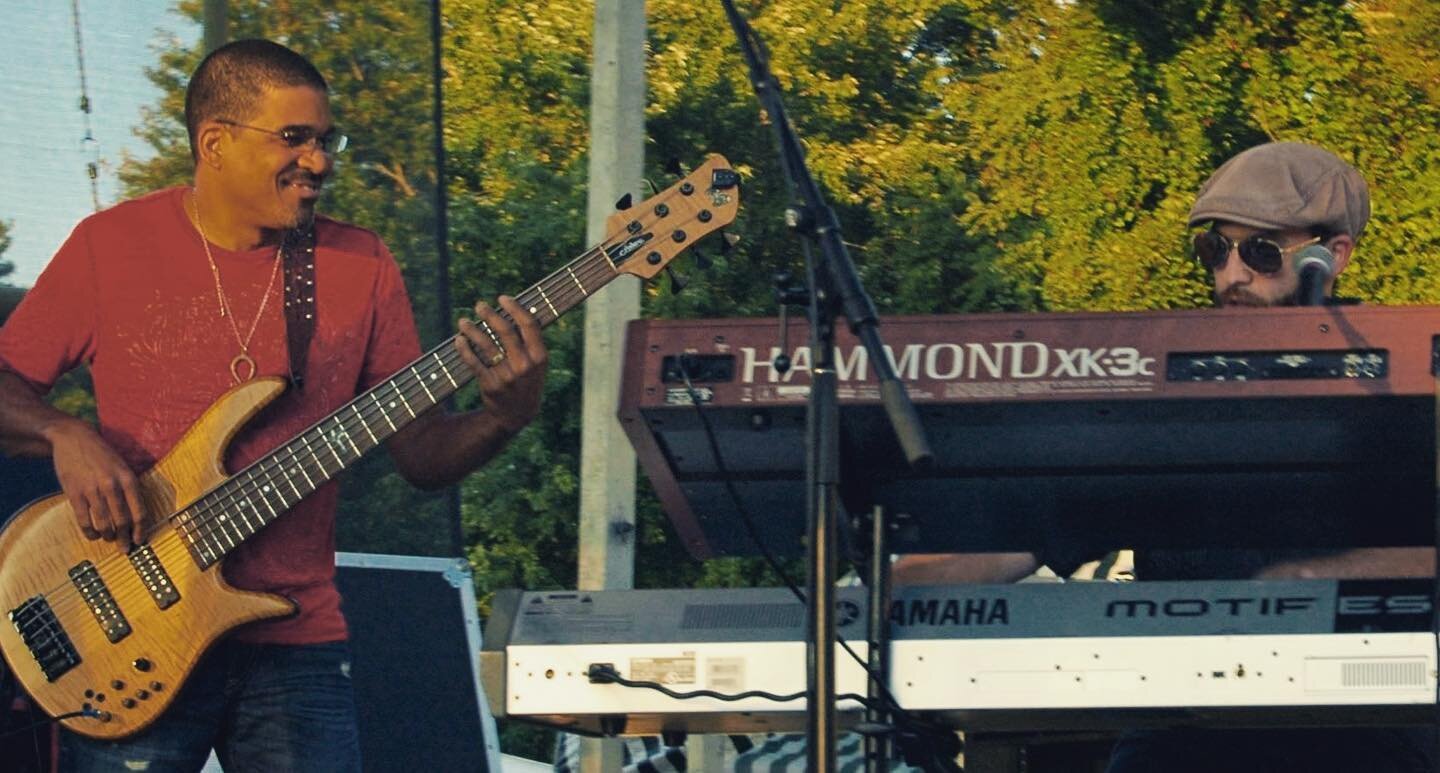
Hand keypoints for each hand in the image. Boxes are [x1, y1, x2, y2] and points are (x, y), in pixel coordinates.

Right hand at [44, 418, 144, 547]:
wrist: (73, 438)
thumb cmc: (102, 454)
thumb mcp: (123, 466)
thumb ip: (130, 487)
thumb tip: (137, 515)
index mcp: (129, 479)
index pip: (139, 512)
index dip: (141, 530)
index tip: (140, 541)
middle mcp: (112, 486)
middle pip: (123, 521)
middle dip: (125, 538)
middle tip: (125, 549)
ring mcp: (92, 490)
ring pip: (104, 523)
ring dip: (108, 536)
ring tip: (109, 539)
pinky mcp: (74, 493)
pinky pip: (84, 520)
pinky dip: (90, 532)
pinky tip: (93, 535)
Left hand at [454, 296, 547, 434]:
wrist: (517, 415)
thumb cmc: (526, 381)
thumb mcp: (537, 364)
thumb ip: (530, 341)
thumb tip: (515, 309)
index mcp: (540, 357)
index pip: (529, 325)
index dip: (515, 308)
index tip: (502, 298)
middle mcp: (525, 366)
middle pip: (505, 331)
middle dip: (490, 315)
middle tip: (479, 306)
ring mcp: (507, 376)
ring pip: (486, 345)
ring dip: (472, 330)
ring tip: (463, 321)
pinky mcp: (491, 385)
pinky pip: (474, 362)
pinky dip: (464, 349)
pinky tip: (459, 340)